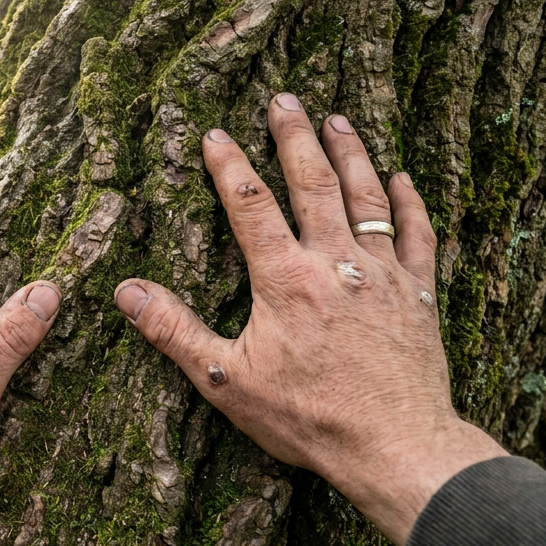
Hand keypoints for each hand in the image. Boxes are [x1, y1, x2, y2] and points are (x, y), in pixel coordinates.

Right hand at [113, 93, 505, 545]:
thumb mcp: (227, 380)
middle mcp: (336, 263)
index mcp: (286, 279)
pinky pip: (418, 234)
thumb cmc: (309, 418)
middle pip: (313, 183)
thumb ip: (175, 331)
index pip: (250, 204)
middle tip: (284, 99)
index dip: (230, 165)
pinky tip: (402, 179)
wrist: (396, 446)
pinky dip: (409, 202)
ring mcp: (384, 274)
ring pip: (366, 197)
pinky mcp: (419, 294)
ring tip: (338, 119)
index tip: (216, 133)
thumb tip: (126, 292)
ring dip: (351, 154)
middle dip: (295, 136)